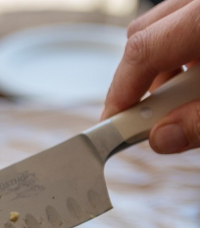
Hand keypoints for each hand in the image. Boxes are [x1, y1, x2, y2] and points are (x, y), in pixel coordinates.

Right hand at [102, 0, 199, 153]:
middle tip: (149, 116)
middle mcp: (199, 1)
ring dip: (164, 65)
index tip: (113, 125)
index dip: (121, 92)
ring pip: (165, 25)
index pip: (142, 51)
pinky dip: (184, 49)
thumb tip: (162, 138)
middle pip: (145, 34)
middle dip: (139, 79)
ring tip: (185, 96)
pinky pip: (185, 20)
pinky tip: (199, 76)